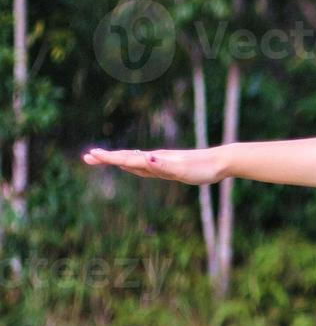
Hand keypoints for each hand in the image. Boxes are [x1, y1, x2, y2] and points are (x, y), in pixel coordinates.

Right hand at [81, 146, 225, 185]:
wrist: (220, 162)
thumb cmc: (201, 168)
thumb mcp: (182, 170)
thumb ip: (163, 165)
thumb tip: (146, 159)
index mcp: (155, 160)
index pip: (126, 158)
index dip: (108, 158)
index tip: (90, 155)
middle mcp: (156, 159)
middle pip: (126, 158)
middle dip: (107, 158)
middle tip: (87, 157)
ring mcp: (162, 162)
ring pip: (134, 160)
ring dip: (117, 160)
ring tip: (103, 158)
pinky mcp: (169, 166)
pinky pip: (146, 166)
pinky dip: (134, 164)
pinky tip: (132, 164)